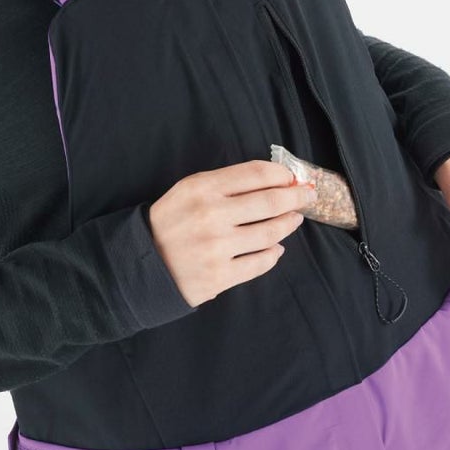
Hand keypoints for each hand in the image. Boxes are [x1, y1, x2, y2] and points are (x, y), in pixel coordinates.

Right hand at [148, 160, 314, 307]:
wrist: (143, 263)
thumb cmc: (171, 221)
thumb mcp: (188, 190)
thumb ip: (226, 183)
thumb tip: (274, 181)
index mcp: (202, 188)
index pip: (256, 174)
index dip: (282, 174)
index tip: (292, 178)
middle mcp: (211, 215)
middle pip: (271, 201)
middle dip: (296, 197)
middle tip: (307, 196)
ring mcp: (217, 248)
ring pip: (271, 232)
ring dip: (288, 224)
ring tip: (293, 219)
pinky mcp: (220, 275)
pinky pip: (260, 262)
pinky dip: (273, 254)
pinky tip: (275, 248)